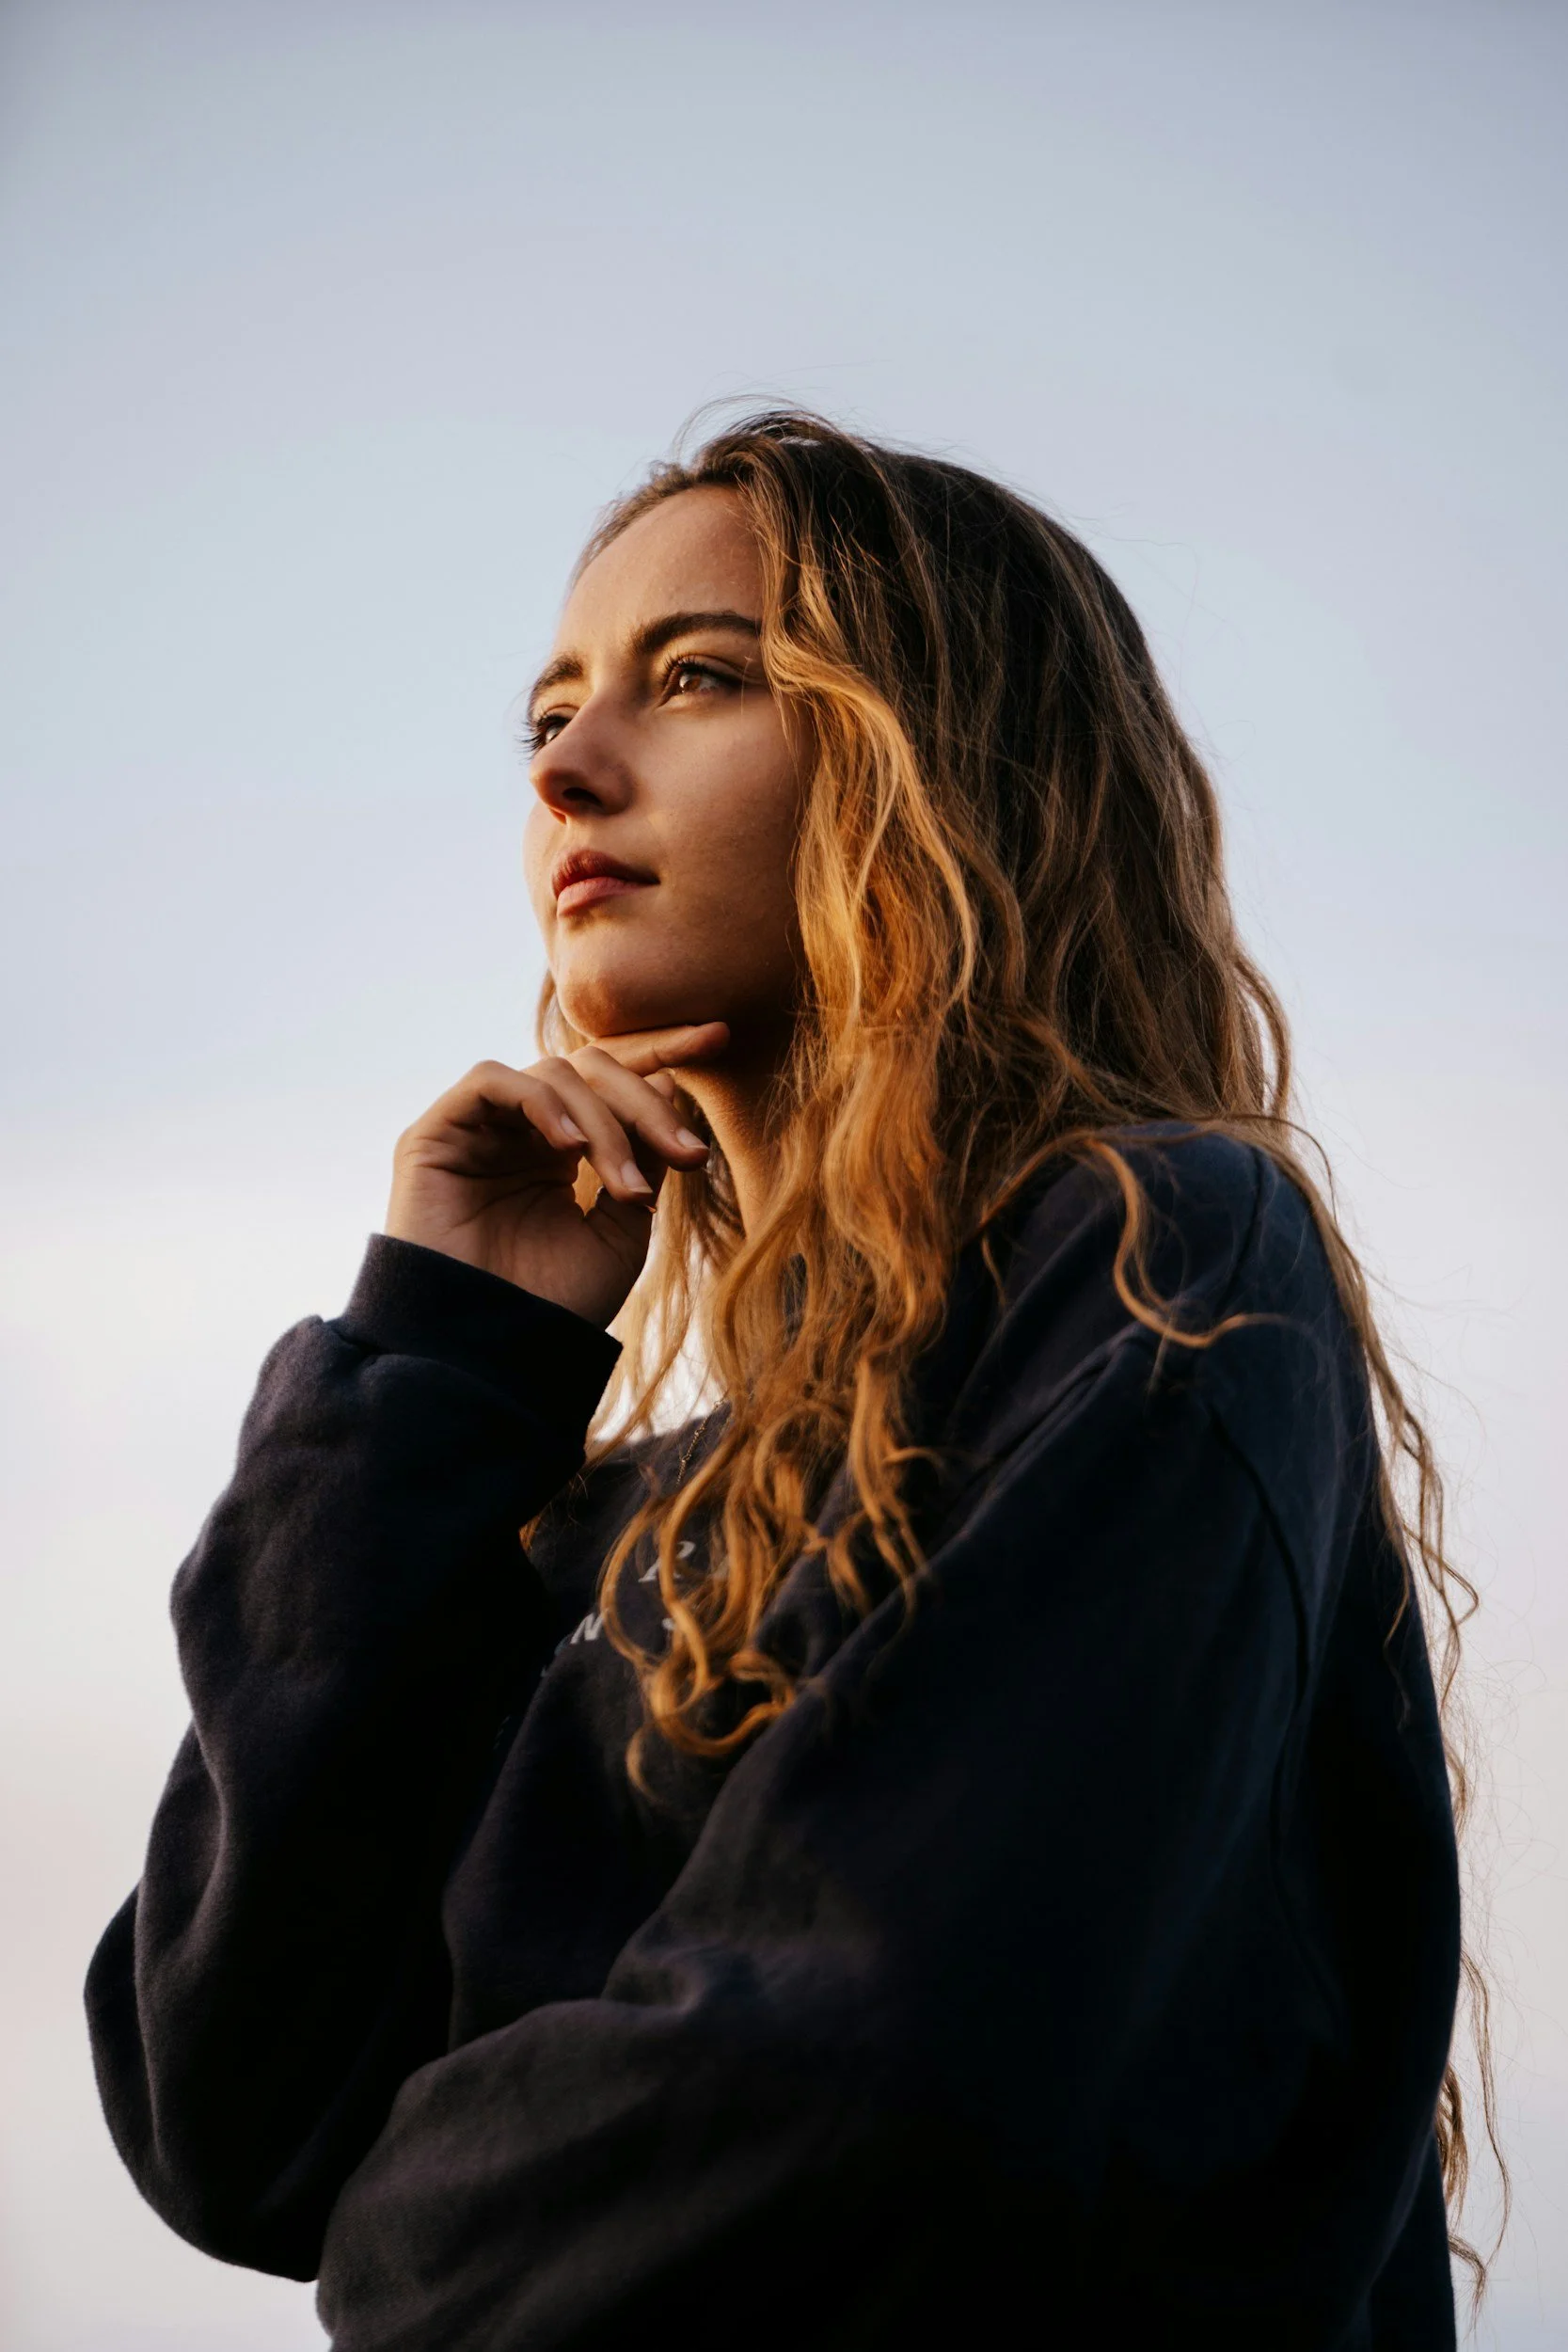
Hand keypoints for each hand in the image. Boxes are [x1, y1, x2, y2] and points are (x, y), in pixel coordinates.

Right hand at [384, 1023, 728, 1326]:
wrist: (492, 1353)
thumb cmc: (555, 1304)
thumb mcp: (621, 1229)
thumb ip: (643, 1159)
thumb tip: (668, 1083)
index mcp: (562, 1149)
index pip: (612, 1080)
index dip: (662, 1052)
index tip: (718, 1039)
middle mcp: (520, 1131)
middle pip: (592, 1071)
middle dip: (646, 1106)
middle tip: (687, 1156)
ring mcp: (478, 1129)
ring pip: (552, 1075)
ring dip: (602, 1123)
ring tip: (625, 1188)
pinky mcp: (434, 1134)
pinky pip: (491, 1081)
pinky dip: (539, 1103)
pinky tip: (568, 1147)